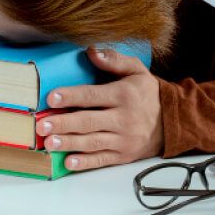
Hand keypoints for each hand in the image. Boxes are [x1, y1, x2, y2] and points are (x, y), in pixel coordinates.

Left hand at [37, 47, 162, 170]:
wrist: (172, 121)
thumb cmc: (148, 93)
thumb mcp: (137, 70)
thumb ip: (114, 60)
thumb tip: (91, 51)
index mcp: (123, 95)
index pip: (93, 96)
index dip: (71, 96)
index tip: (52, 98)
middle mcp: (123, 119)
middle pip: (89, 122)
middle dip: (64, 124)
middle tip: (42, 125)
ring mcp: (123, 139)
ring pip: (92, 142)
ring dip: (69, 143)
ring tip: (49, 143)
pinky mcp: (123, 155)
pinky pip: (102, 160)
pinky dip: (85, 163)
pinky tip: (69, 162)